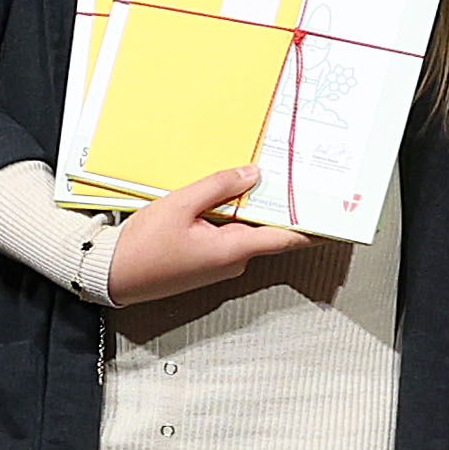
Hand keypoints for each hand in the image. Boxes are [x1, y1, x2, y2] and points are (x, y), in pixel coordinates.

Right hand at [105, 165, 310, 306]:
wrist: (111, 275)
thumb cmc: (142, 248)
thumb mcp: (180, 204)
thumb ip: (218, 187)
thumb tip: (252, 175)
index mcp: (234, 250)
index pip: (287, 238)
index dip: (314, 228)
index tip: (337, 219)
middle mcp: (233, 262)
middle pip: (265, 228)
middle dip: (273, 204)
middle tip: (283, 175)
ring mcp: (221, 265)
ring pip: (244, 231)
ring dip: (244, 209)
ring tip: (242, 180)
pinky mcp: (207, 263)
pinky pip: (227, 237)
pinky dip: (226, 218)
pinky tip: (214, 201)